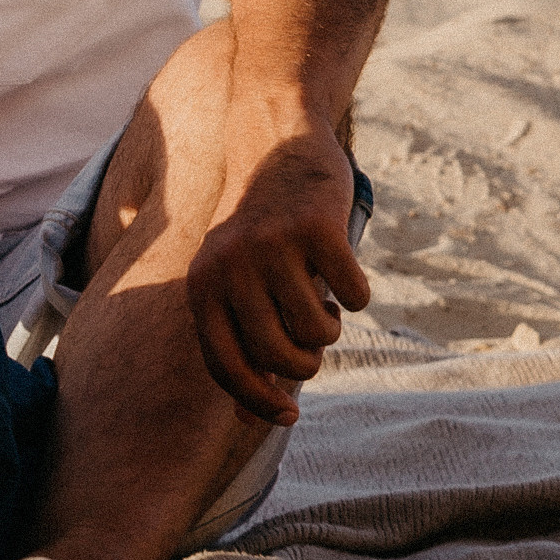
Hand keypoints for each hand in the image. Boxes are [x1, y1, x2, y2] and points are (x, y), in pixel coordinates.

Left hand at [185, 122, 368, 424]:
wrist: (275, 141)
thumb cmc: (258, 228)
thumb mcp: (232, 277)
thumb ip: (240, 336)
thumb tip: (252, 418)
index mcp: (202, 284)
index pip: (227, 366)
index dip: (258, 401)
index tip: (288, 415)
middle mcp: (230, 265)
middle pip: (279, 355)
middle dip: (306, 361)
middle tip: (314, 339)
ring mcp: (274, 245)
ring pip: (319, 330)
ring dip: (331, 327)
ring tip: (324, 301)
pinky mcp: (317, 227)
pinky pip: (355, 295)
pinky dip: (358, 295)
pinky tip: (345, 273)